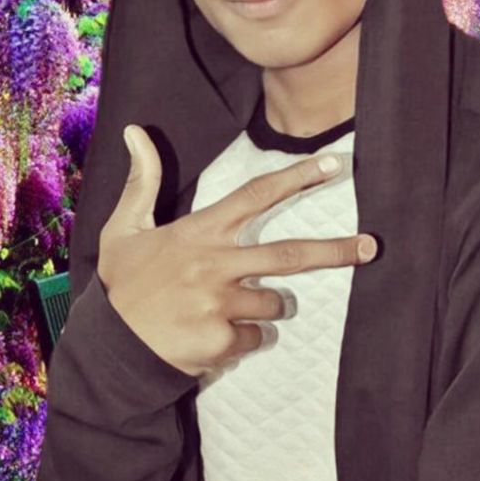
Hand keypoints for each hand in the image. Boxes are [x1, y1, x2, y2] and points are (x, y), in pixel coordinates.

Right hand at [97, 124, 377, 377]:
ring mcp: (220, 303)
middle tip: (371, 247)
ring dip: (268, 306)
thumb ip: (143, 181)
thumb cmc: (123, 284)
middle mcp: (216, 264)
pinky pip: (255, 337)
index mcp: (200, 233)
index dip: (297, 178)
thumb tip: (135, 130)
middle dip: (335, 250)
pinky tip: (214, 334)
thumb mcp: (124, 228)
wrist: (109, 349)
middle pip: (289, 254)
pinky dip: (246, 336)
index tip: (333, 165)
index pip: (256, 195)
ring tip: (231, 307)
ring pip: (274, 302)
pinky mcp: (221, 340)